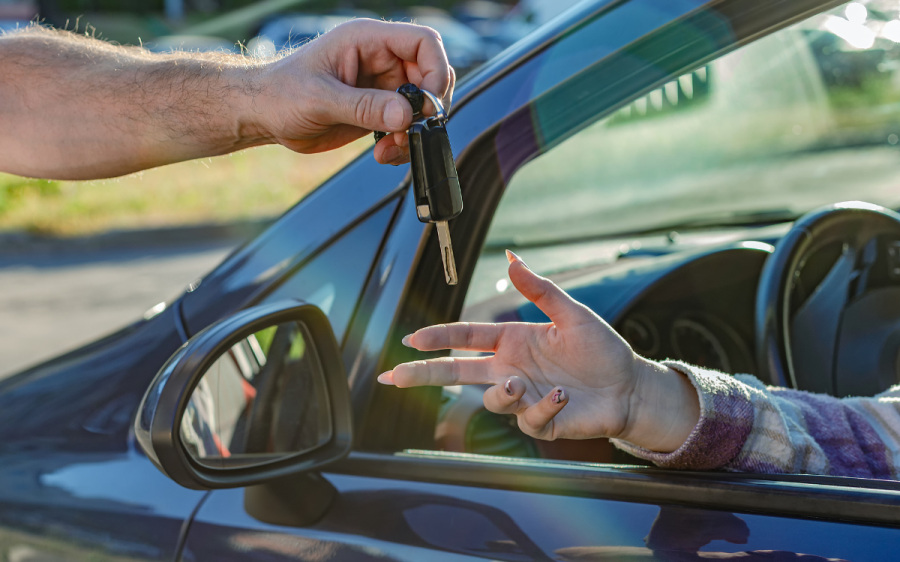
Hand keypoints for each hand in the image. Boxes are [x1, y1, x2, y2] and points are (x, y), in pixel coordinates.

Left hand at [254, 19, 454, 164]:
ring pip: (421, 108)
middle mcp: (380, 61)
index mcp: (368, 41)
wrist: (262, 116)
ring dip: (415, 133)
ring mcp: (381, 88)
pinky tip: (383, 154)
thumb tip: (405, 115)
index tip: (429, 104)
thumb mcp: (321, 98)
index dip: (436, 71)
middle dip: (426, 110)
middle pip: (430, 77)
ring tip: (391, 148)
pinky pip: (406, 127)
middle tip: (410, 133)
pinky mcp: (377, 113)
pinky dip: (403, 144)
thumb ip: (364, 106)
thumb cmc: (280, 93)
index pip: (423, 43)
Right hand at [378, 251, 699, 451]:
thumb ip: (540, 289)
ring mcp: (523, 398)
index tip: (412, 340)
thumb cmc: (602, 349)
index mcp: (512, 341)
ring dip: (502, 393)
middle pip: (456, 373)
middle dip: (422, 375)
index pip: (465, 338)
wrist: (629, 387)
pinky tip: (562, 398)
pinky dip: (542, 410)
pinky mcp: (540, 423)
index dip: (438, 338)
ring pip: (491, 400)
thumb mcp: (572, 313)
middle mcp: (510, 369)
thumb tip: (511, 259)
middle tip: (392, 377)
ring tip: (524, 384)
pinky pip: (528, 420)